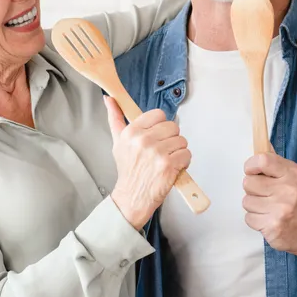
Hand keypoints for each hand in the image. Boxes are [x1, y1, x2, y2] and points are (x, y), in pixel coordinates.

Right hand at [105, 97, 190, 229]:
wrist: (132, 197)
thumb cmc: (128, 171)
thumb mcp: (118, 142)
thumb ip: (115, 118)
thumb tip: (109, 99)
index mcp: (131, 132)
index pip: (158, 114)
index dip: (161, 126)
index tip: (156, 136)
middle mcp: (143, 140)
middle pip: (173, 126)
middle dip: (171, 139)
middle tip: (161, 152)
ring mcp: (157, 152)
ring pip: (182, 141)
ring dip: (178, 152)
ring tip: (166, 161)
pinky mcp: (169, 165)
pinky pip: (187, 154)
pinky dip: (183, 163)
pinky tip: (172, 168)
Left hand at [242, 152, 296, 262]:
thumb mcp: (291, 177)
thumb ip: (274, 162)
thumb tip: (262, 142)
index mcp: (291, 173)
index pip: (262, 160)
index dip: (251, 166)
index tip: (252, 172)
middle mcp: (288, 189)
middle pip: (248, 182)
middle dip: (253, 190)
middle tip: (266, 196)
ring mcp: (281, 208)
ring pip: (246, 201)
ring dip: (254, 207)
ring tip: (269, 209)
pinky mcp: (273, 225)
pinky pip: (249, 218)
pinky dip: (256, 221)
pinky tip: (268, 219)